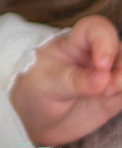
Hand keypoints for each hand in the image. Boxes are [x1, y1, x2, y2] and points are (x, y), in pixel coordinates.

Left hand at [9, 15, 121, 145]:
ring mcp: (107, 75)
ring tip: (108, 94)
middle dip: (120, 68)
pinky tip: (116, 98)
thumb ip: (75, 80)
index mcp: (73, 43)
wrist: (34, 118)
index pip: (96, 29)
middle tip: (107, 88)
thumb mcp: (48, 83)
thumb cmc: (34, 89)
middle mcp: (95, 55)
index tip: (101, 64)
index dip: (105, 41)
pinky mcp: (115, 95)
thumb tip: (103, 79)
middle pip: (120, 51)